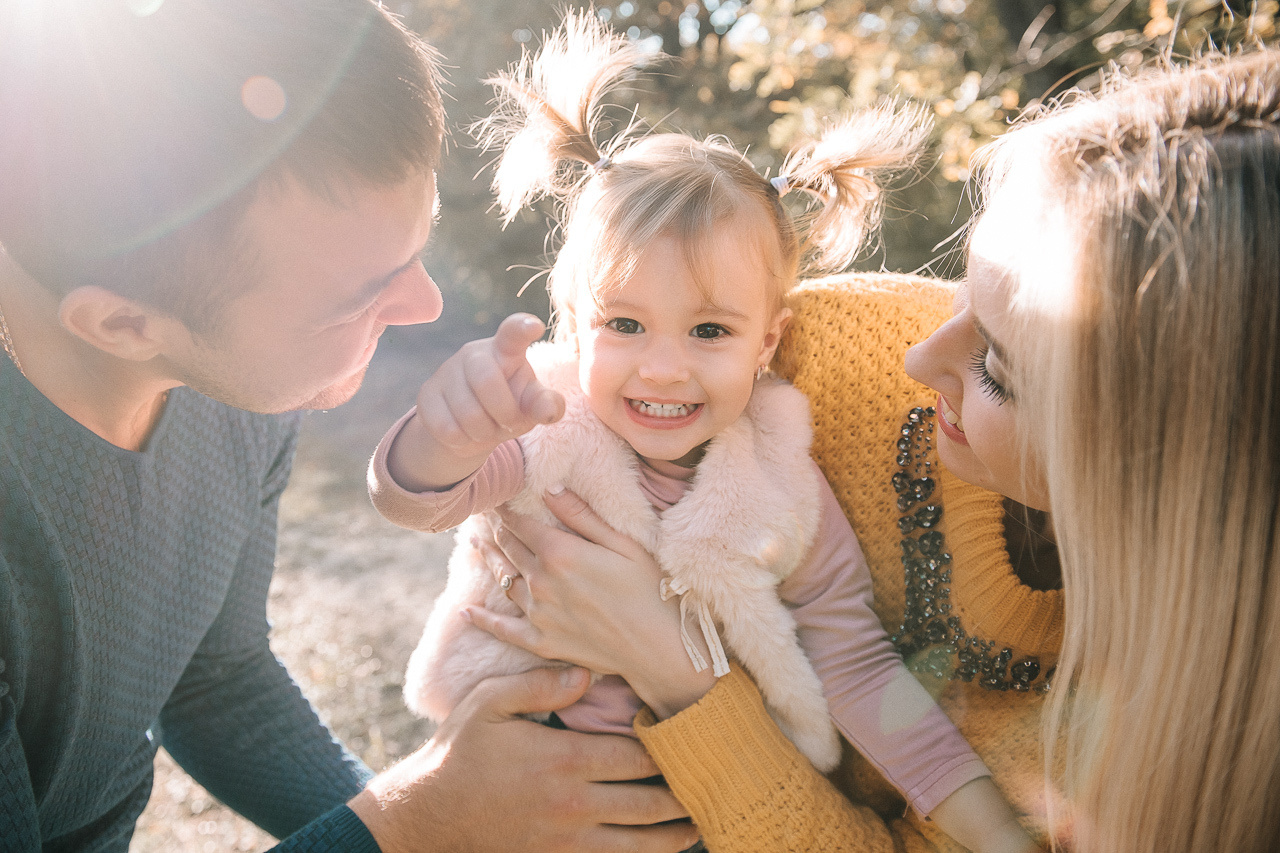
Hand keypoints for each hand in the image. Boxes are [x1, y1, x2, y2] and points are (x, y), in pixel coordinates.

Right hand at [348, 666, 698, 852]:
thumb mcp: (490, 703)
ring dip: (674, 835)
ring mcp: (568, 838)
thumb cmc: (461, 752)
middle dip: (684, 793)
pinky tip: (659, 849)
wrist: (429, 815)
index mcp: (565, 759)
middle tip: (713, 780)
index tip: (694, 736)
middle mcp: (574, 803)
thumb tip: (586, 670)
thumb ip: (540, 684)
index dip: (670, 747)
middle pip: (650, 802)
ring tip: (700, 822)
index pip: (637, 755)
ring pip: (639, 842)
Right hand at [388, 313, 565, 490]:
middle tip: (509, 424)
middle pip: (486, 380)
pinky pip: (446, 427)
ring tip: (486, 429)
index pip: (513, 332)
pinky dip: (462, 441)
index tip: (535, 326)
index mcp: (506, 350)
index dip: (522, 328)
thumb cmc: (509, 406)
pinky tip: (465, 434)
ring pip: (466, 412)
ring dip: (483, 433)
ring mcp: (447, 371)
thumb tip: (550, 412)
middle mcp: (474, 353)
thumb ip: (545, 405)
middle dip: (503, 412)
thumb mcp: (530, 406)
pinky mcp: (427, 394)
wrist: (470, 427)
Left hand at [466, 488, 717, 719]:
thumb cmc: (650, 589)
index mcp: (560, 552)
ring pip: (504, 580)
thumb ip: (582, 516)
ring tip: (476, 545)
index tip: (495, 499)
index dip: (504, 510)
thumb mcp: (623, 543)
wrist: (659, 646)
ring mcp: (538, 614)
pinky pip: (503, 629)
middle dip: (495, 530)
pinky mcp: (541, 642)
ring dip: (489, 560)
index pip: (520, 524)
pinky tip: (466, 612)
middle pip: (509, 548)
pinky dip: (483, 619)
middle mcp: (541, 581)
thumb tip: (550, 489)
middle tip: (483, 518)